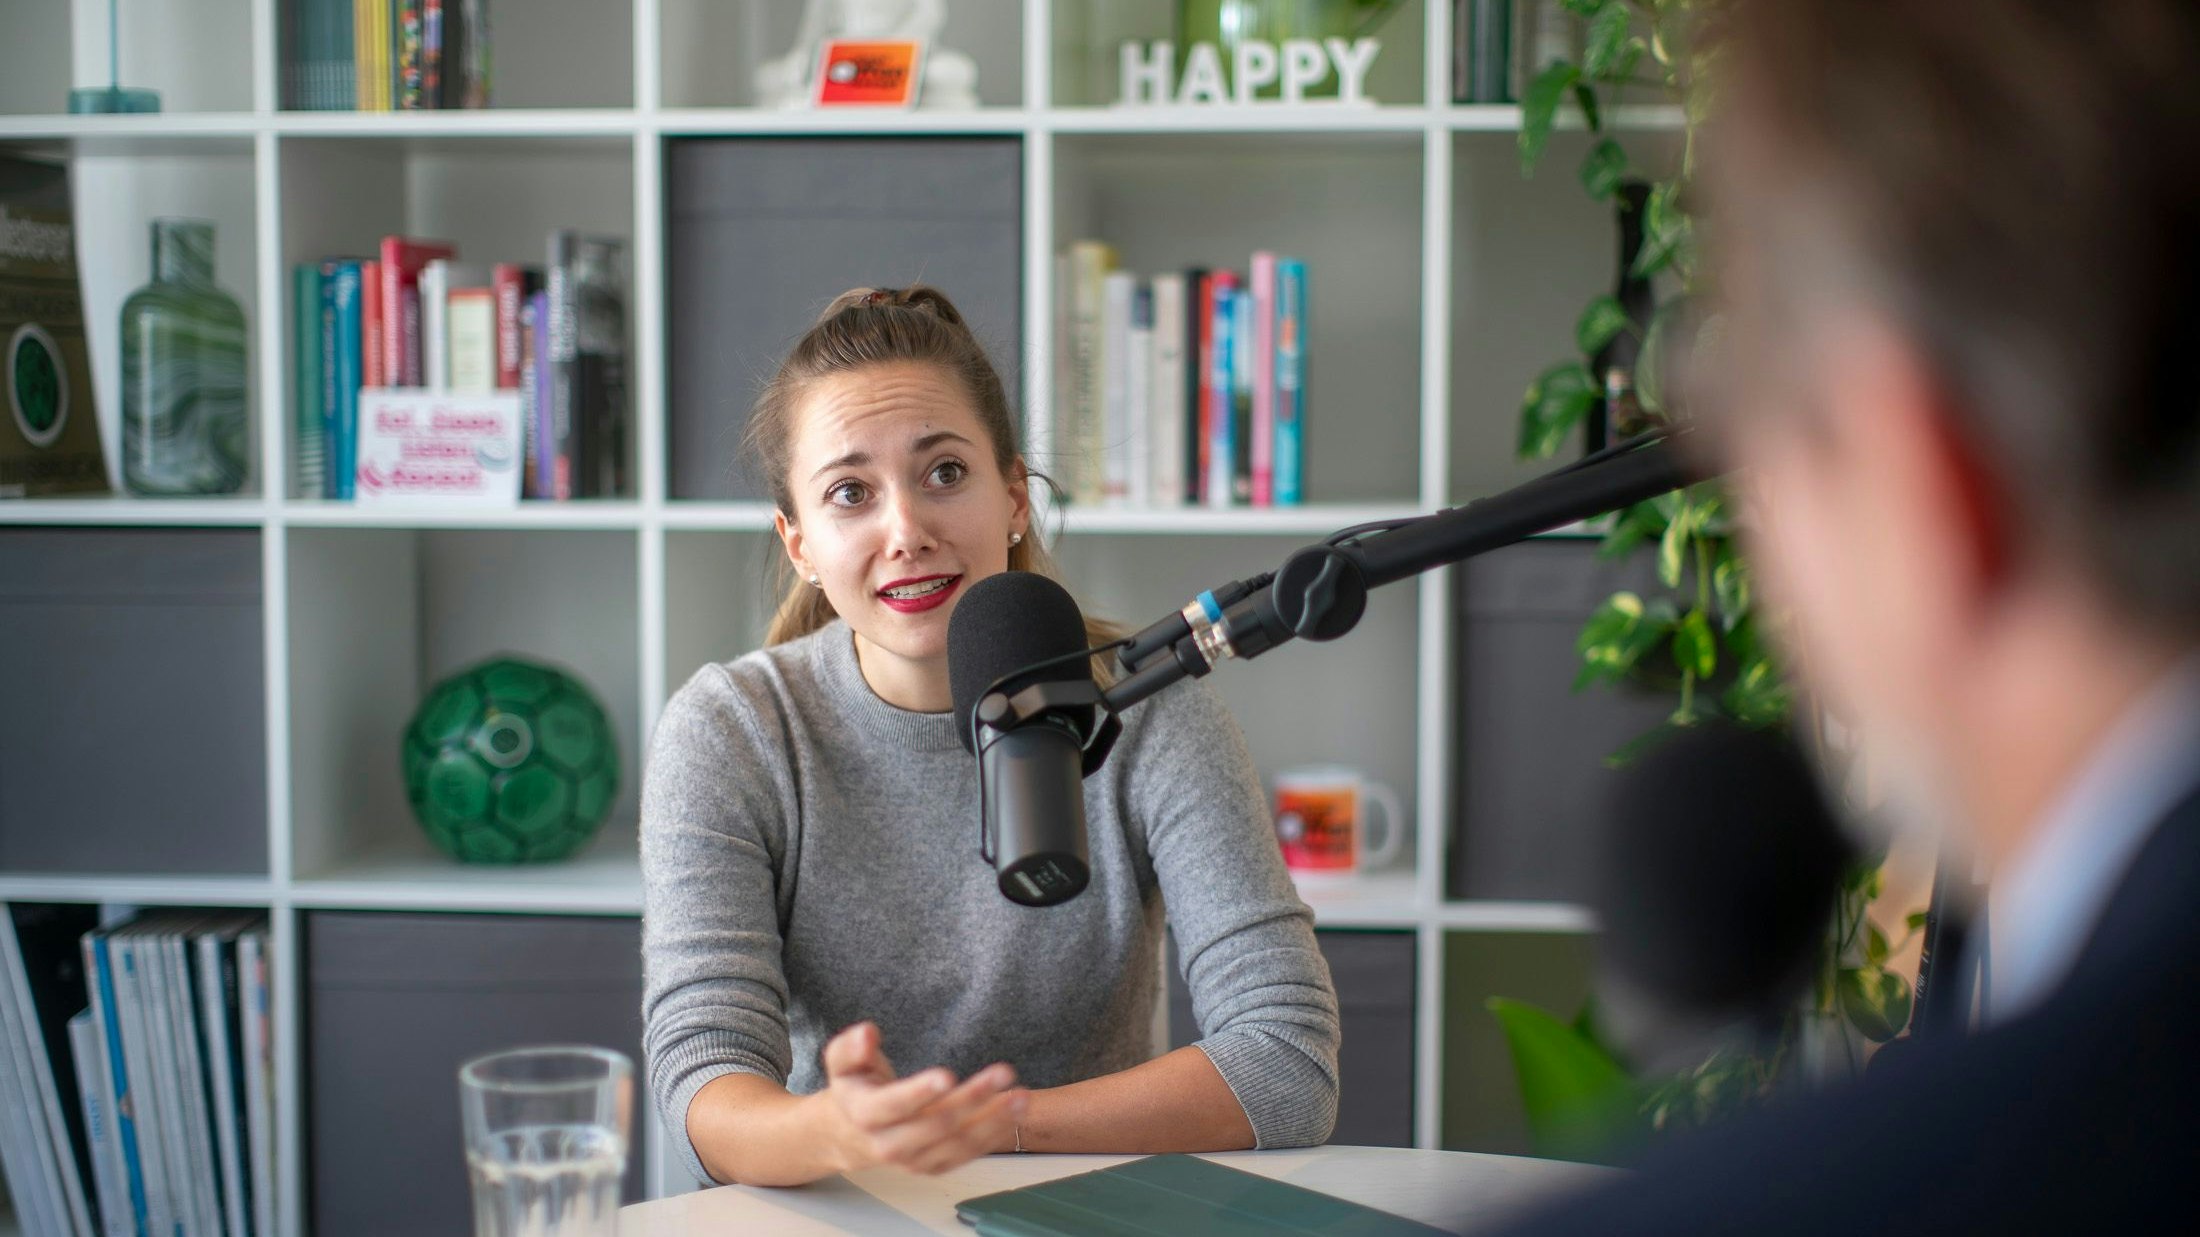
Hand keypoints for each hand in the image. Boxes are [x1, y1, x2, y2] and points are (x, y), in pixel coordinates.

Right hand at [819, 1021, 1028, 1175]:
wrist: (852, 1133)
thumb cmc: (855, 1088)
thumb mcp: (842, 1062)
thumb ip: (851, 1047)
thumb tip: (867, 1033)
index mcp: (866, 1114)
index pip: (894, 1106)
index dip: (920, 1092)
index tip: (946, 1075)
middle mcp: (890, 1144)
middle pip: (936, 1124)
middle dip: (972, 1098)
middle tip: (1001, 1073)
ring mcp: (914, 1160)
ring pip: (958, 1143)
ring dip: (993, 1121)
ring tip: (1020, 1097)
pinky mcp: (934, 1165)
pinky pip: (968, 1153)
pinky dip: (994, 1134)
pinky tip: (1014, 1112)